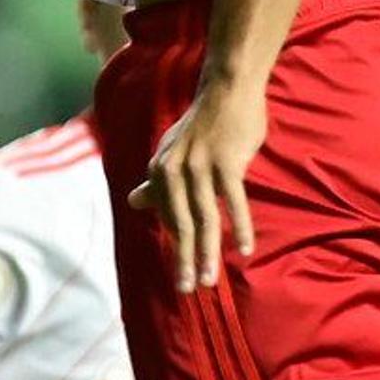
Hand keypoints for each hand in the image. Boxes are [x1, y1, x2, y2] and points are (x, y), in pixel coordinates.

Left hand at [126, 78, 266, 292]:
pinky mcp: (227, 163)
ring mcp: (201, 166)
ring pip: (205, 219)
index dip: (176, 245)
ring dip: (208, 253)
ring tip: (210, 280)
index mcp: (160, 168)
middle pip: (180, 224)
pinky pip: (235, 203)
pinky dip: (241, 227)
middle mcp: (174, 169)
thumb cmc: (205, 123)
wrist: (227, 89)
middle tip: (187, 289)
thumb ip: (156, 180)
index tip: (183, 272)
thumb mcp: (174, 151)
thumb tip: (134, 201)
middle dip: (183, 260)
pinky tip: (246, 249)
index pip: (167, 217)